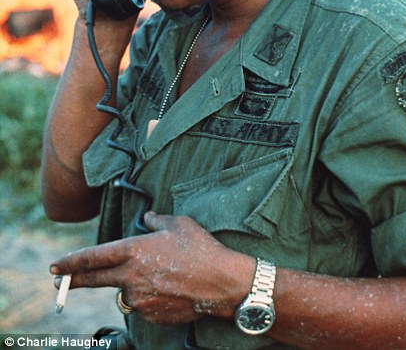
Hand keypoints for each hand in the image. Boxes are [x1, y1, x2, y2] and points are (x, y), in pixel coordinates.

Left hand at [50, 213, 254, 324]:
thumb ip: (156, 221)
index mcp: (133, 251)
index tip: (55, 266)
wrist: (220, 283)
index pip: (93, 257)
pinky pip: (142, 304)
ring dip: (131, 285)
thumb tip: (147, 219)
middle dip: (75, 280)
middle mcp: (130, 276)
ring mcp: (140, 298)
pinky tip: (171, 288)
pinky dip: (149, 296)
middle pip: (95, 279)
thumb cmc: (200, 248)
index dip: (71, 261)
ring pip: (125, 291)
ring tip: (162, 275)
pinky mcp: (151, 314)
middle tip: (58, 283)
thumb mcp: (178, 224)